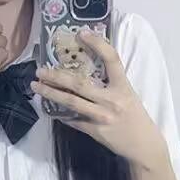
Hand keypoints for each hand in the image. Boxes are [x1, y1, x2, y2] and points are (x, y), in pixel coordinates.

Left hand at [30, 28, 166, 169]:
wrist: (143, 145)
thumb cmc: (136, 117)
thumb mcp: (128, 95)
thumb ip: (111, 83)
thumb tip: (87, 68)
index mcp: (123, 87)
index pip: (111, 59)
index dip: (98, 44)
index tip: (82, 33)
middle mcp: (111, 100)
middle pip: (79, 84)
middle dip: (56, 76)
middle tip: (40, 70)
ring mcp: (101, 116)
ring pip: (71, 102)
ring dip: (51, 93)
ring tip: (36, 87)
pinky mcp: (95, 131)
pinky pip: (73, 120)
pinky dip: (60, 113)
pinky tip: (48, 107)